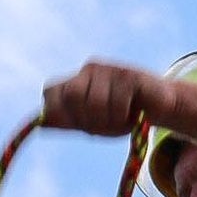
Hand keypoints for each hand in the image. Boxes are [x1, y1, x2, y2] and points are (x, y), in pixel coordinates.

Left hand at [40, 60, 159, 139]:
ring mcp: (108, 70)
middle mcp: (88, 71)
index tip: (78, 126)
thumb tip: (38, 122)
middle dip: (87, 120)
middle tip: (104, 126)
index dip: (59, 113)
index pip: (50, 92)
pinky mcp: (128, 75)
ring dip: (108, 122)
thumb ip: (65, 121)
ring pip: (94, 103)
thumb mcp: (90, 122)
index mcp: (76, 82)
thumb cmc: (121, 115)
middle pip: (71, 97)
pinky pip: (117, 103)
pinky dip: (123, 116)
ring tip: (121, 120)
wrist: (158, 106)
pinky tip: (133, 113)